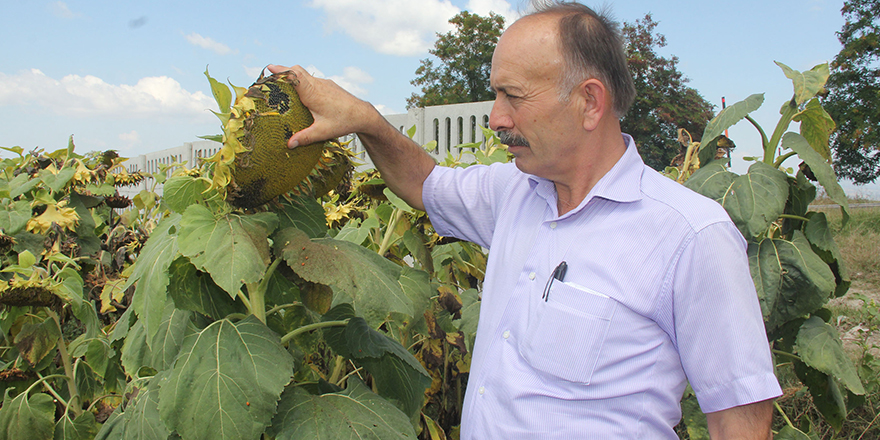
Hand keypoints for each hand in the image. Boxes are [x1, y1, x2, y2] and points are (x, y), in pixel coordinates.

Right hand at [266, 64, 382, 147]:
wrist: (363, 115)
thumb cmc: (343, 122)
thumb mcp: (323, 132)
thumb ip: (305, 137)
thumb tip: (289, 145)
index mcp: (313, 93)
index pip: (295, 76)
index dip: (281, 71)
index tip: (269, 68)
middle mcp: (317, 84)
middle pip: (297, 70)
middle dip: (283, 70)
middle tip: (270, 73)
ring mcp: (323, 83)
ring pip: (304, 74)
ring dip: (292, 76)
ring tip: (280, 82)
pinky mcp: (328, 85)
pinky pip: (311, 79)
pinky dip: (302, 81)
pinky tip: (299, 91)